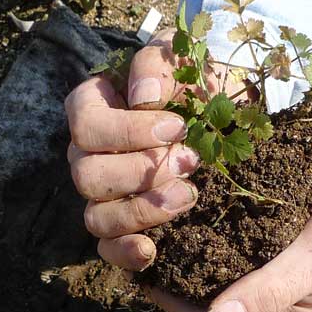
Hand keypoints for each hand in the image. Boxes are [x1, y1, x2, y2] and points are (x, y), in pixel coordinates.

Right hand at [64, 29, 241, 270]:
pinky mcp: (123, 227)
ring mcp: (104, 195)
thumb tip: (144, 97)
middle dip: (142, 170)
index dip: (127, 130)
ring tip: (188, 196)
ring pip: (96, 215)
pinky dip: (125, 253)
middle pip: (86, 174)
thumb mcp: (183, 57)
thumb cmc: (199, 85)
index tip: (177, 127)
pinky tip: (152, 251)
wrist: (226, 119)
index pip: (85, 123)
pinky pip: (107, 249)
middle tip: (191, 161)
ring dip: (141, 209)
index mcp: (96, 110)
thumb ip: (158, 61)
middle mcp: (90, 155)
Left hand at [146, 156, 311, 311]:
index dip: (172, 301)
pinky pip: (253, 270)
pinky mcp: (301, 275)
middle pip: (218, 309)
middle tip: (152, 243)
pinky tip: (214, 228)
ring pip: (233, 287)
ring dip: (204, 266)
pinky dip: (229, 253)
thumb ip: (270, 290)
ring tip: (174, 233)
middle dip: (182, 282)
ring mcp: (295, 298)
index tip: (139, 267)